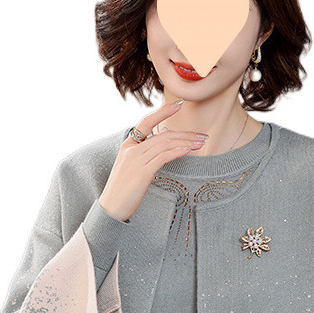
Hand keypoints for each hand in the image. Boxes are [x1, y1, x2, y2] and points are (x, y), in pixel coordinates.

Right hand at [98, 101, 208, 221]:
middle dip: (185, 134)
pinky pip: (163, 157)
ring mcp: (136, 160)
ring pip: (166, 144)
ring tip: (201, 144)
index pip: (147, 121)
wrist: (110, 208)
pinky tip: (189, 150)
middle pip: (163, 134)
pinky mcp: (142, 172)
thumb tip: (163, 152)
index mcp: (128, 145)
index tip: (179, 104)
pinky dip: (178, 151)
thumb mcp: (131, 168)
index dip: (163, 111)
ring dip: (187, 142)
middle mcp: (132, 149)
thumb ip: (144, 156)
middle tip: (202, 136)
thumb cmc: (123, 191)